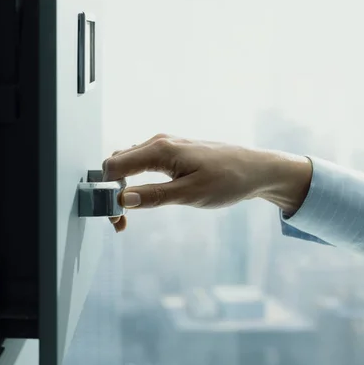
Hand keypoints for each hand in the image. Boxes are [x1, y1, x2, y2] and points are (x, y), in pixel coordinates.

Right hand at [102, 134, 312, 231]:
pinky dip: (134, 181)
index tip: (115, 218)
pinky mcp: (173, 152)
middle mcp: (159, 142)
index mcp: (160, 149)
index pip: (114, 166)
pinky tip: (141, 198)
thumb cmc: (228, 180)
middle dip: (111, 192)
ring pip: (128, 163)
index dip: (107, 193)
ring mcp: (166, 145)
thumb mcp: (190, 194)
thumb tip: (121, 200)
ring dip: (122, 188)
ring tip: (128, 216)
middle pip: (117, 163)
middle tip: (120, 222)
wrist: (256, 170)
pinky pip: (142, 162)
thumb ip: (154, 196)